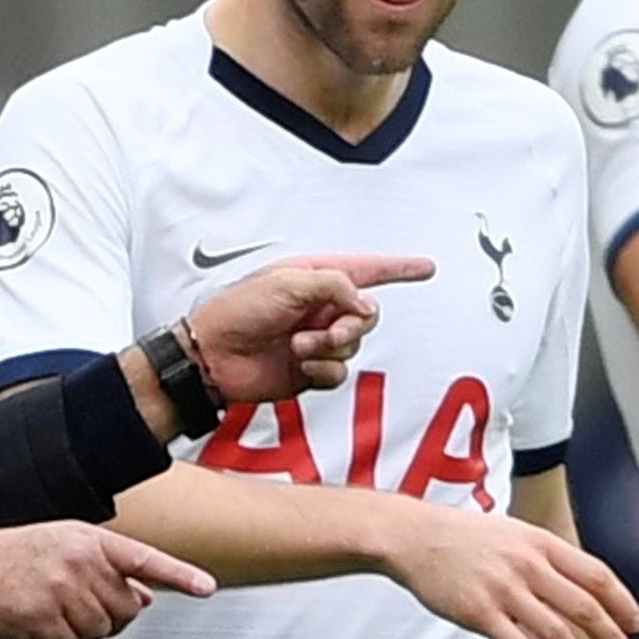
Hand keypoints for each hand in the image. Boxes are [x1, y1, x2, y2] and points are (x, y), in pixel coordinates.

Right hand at [0, 522, 214, 638]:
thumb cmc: (12, 558)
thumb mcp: (62, 547)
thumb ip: (106, 568)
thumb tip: (145, 596)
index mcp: (87, 538)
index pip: (144, 558)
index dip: (179, 574)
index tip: (207, 588)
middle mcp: (79, 561)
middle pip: (125, 608)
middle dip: (109, 615)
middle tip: (77, 606)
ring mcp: (61, 590)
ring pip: (101, 631)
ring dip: (81, 630)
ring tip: (51, 610)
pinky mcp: (42, 619)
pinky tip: (37, 625)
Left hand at [188, 254, 435, 403]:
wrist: (213, 357)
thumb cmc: (238, 311)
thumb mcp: (287, 283)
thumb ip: (335, 285)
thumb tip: (368, 304)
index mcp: (313, 278)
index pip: (365, 270)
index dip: (397, 268)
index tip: (425, 267)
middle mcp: (318, 308)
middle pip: (365, 315)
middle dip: (351, 324)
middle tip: (326, 331)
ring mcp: (316, 339)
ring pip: (353, 345)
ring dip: (329, 347)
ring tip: (297, 347)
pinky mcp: (311, 370)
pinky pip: (339, 371)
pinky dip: (322, 369)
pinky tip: (299, 365)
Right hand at [381, 499, 638, 638]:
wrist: (415, 537)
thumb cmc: (466, 537)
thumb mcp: (514, 532)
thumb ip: (548, 555)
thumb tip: (586, 584)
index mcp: (540, 543)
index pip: (596, 575)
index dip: (622, 602)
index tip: (636, 624)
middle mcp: (527, 565)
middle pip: (584, 607)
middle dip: (612, 637)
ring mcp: (503, 591)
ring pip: (556, 633)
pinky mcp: (480, 614)